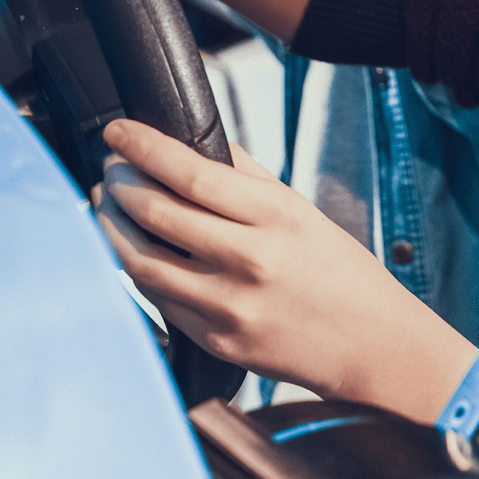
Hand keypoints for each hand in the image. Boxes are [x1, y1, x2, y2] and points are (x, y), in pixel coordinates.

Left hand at [93, 119, 472, 412]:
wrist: (371, 345)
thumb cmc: (340, 273)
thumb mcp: (301, 211)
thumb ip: (248, 176)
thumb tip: (196, 142)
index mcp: (275, 217)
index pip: (192, 172)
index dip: (144, 148)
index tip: (118, 132)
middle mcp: (250, 260)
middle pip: (158, 213)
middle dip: (120, 184)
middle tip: (109, 168)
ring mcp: (230, 307)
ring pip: (144, 262)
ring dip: (114, 228)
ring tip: (107, 206)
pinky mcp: (216, 342)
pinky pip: (160, 302)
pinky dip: (139, 271)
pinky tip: (134, 251)